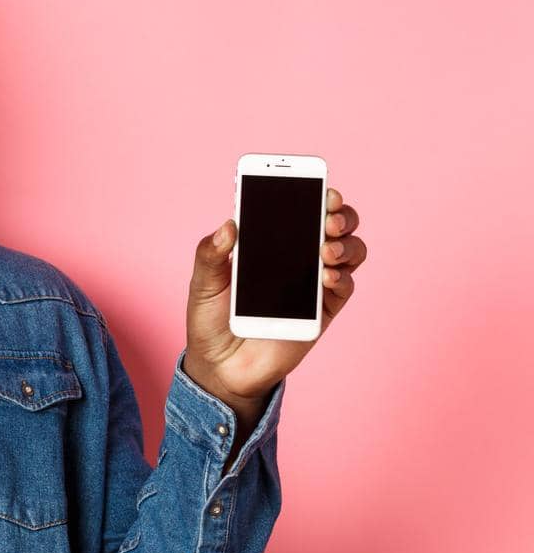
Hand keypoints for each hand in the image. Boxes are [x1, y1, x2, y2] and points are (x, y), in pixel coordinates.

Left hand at [183, 186, 365, 410]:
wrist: (220, 368)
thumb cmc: (210, 320)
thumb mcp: (203, 284)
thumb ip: (211, 254)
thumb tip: (229, 225)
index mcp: (268, 242)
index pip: (296, 208)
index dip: (311, 192)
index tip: (317, 184)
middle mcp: (297, 257)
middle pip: (335, 224)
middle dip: (339, 214)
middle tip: (327, 215)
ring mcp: (314, 283)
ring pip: (349, 251)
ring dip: (346, 243)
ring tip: (326, 248)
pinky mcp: (323, 311)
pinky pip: (345, 287)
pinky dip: (342, 277)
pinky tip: (327, 277)